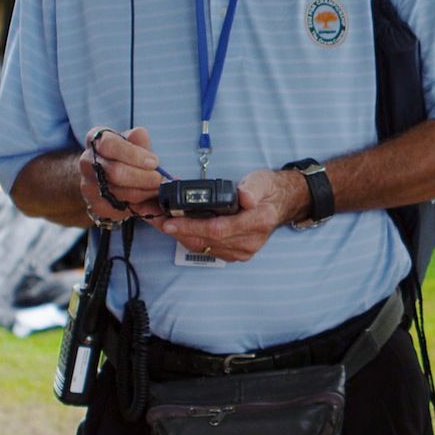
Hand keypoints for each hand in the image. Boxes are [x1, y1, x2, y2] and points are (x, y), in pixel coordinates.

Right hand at [78, 126, 163, 222]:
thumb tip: (140, 134)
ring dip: (144, 193)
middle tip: (159, 179)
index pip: (109, 145)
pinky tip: (149, 201)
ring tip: (157, 189)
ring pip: (120, 193)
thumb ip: (138, 139)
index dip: (134, 155)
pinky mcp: (96, 205)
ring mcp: (88, 185)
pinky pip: (121, 209)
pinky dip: (140, 207)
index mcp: (95, 140)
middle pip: (115, 172)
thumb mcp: (133, 142)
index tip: (154, 162)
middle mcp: (86, 162)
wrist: (109, 175)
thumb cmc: (125, 155)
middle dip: (143, 177)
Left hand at [153, 168, 302, 261]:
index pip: (218, 229)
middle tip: (154, 218)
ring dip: (179, 235)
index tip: (169, 221)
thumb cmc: (267, 190)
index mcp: (258, 222)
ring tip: (160, 221)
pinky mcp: (236, 255)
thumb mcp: (262, 180)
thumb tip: (244, 197)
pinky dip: (189, 239)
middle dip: (177, 230)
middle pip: (206, 241)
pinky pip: (207, 249)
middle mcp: (250, 241)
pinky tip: (178, 228)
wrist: (279, 204)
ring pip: (203, 247)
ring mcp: (243, 251)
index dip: (191, 227)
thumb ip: (252, 187)